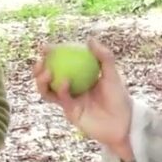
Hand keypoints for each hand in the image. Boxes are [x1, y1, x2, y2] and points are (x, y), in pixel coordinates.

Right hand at [32, 38, 133, 161]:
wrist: (122, 122)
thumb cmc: (119, 96)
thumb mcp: (112, 74)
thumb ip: (104, 56)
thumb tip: (89, 39)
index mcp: (77, 76)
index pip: (60, 63)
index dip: (50, 56)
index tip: (45, 48)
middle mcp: (70, 88)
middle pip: (47, 78)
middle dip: (38, 69)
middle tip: (40, 60)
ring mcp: (68, 101)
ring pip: (48, 91)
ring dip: (42, 81)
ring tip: (46, 72)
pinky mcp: (70, 113)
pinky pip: (61, 100)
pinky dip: (61, 90)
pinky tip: (65, 82)